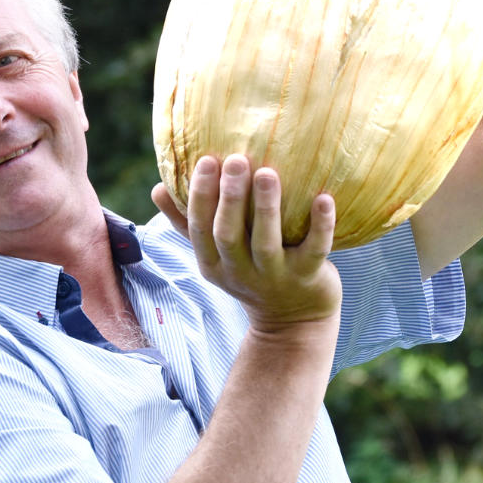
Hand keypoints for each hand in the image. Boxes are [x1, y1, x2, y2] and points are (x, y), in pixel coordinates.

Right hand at [151, 155, 340, 333]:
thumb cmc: (250, 274)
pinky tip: (324, 198)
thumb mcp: (214, 256)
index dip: (200, 196)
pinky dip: (321, 225)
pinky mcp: (307, 277)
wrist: (293, 322)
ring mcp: (274, 277)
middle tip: (236, 160)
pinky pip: (315, 250)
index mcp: (213, 264)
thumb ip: (187, 224)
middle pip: (228, 235)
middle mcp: (240, 272)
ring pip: (266, 242)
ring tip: (268, 173)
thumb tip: (158, 188)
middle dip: (229, 198)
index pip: (199, 229)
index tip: (206, 160)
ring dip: (266, 207)